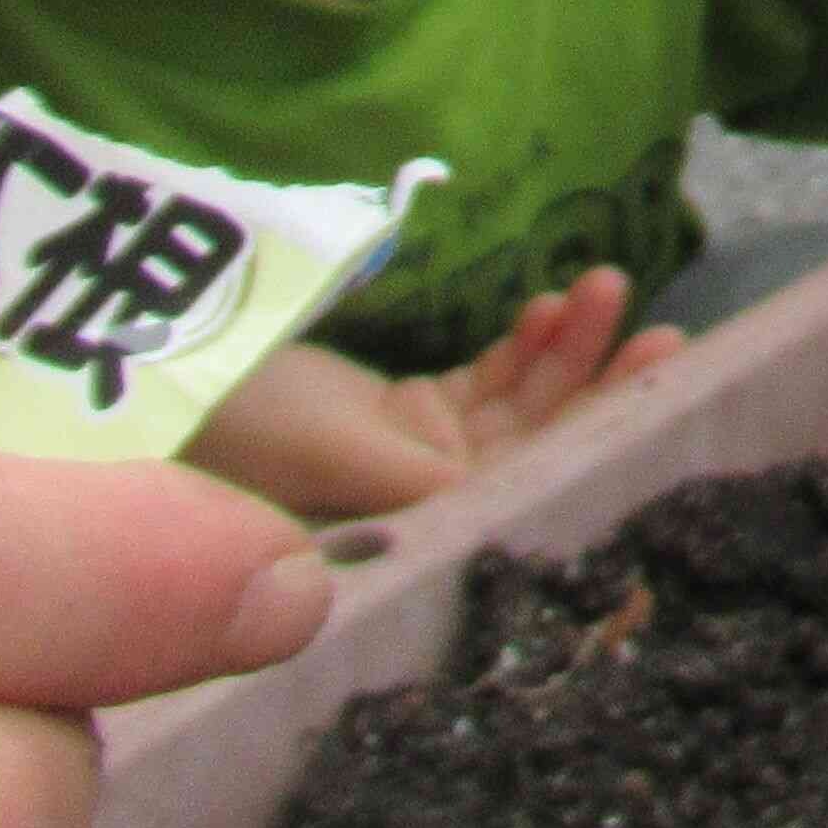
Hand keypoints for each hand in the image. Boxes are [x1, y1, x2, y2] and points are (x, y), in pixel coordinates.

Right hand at [190, 269, 685, 523]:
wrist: (157, 377)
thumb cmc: (234, 426)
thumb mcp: (331, 453)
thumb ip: (418, 484)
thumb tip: (512, 507)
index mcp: (422, 539)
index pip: (532, 500)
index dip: (600, 451)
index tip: (665, 403)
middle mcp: (433, 510)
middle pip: (544, 453)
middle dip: (605, 393)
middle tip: (670, 339)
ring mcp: (424, 462)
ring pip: (524, 410)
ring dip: (570, 350)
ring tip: (612, 288)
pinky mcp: (410, 416)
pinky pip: (487, 381)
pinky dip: (523, 344)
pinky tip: (552, 306)